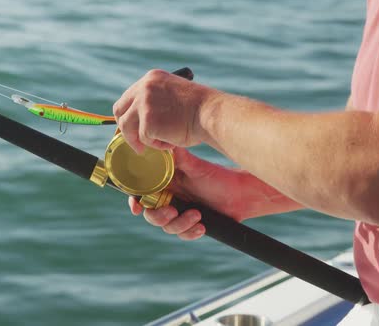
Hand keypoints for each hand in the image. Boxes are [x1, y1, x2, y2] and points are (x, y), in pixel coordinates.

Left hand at [113, 69, 215, 152]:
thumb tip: (142, 121)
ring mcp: (144, 104)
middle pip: (119, 110)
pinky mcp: (147, 122)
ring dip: (138, 140)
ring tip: (157, 144)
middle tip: (135, 141)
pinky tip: (172, 141)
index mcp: (151, 78)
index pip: (128, 97)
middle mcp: (144, 88)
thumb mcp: (172, 95)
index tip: (134, 126)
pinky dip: (157, 145)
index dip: (129, 114)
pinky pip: (144, 140)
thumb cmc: (199, 109)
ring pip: (126, 127)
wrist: (211, 113)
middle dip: (124, 127)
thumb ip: (155, 101)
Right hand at [129, 148, 300, 239]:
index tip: (137, 207)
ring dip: (180, 224)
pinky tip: (202, 227)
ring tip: (197, 215)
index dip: (136, 201)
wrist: (242, 194)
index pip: (143, 193)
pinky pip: (183, 234)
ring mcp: (180, 212)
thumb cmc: (219, 177)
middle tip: (173, 212)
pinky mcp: (191, 224)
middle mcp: (170, 198)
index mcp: (166, 182)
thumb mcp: (197, 167)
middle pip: (151, 214)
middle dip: (159, 216)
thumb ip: (179, 158)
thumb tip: (164, 143)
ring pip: (167, 227)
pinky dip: (190, 232)